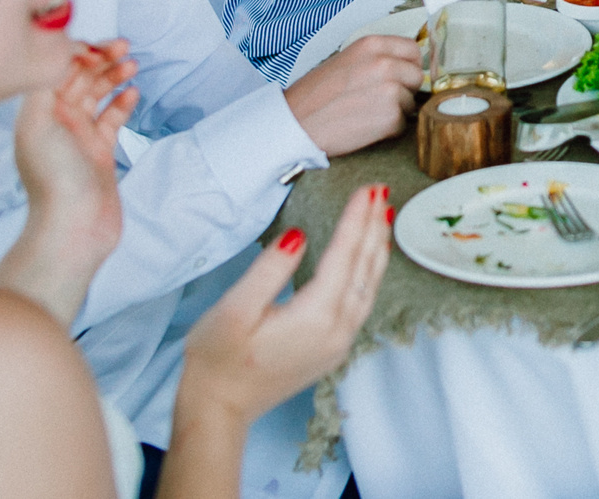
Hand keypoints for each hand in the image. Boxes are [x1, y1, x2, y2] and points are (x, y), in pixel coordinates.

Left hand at [2, 41, 136, 323]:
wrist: (74, 228)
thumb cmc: (55, 180)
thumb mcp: (39, 125)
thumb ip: (45, 86)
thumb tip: (58, 56)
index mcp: (36, 114)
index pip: (56, 70)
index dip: (78, 51)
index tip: (101, 45)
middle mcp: (54, 123)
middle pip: (78, 78)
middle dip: (99, 59)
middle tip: (124, 46)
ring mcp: (78, 138)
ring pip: (97, 94)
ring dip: (113, 76)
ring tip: (132, 63)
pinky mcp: (99, 153)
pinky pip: (112, 118)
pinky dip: (123, 102)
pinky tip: (133, 93)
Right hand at [176, 185, 393, 430]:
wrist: (219, 410)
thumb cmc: (217, 360)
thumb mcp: (234, 310)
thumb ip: (269, 270)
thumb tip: (299, 236)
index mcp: (315, 316)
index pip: (344, 255)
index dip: (356, 219)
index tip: (367, 188)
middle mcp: (337, 330)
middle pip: (363, 267)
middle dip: (372, 226)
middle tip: (380, 189)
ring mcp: (339, 343)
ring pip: (369, 285)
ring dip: (376, 248)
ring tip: (382, 216)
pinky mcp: (334, 350)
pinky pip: (363, 302)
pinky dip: (370, 273)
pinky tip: (369, 260)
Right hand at [283, 33, 419, 155]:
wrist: (295, 123)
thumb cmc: (315, 95)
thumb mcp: (346, 60)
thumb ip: (377, 59)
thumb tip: (404, 66)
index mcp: (373, 45)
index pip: (413, 50)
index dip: (408, 65)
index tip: (400, 76)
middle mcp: (384, 63)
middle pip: (416, 76)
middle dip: (404, 89)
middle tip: (379, 99)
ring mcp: (390, 90)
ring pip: (411, 101)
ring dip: (396, 110)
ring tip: (367, 113)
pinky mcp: (390, 117)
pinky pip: (403, 123)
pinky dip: (389, 129)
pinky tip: (366, 126)